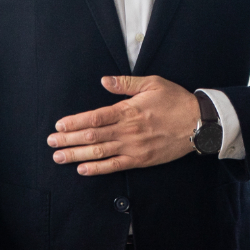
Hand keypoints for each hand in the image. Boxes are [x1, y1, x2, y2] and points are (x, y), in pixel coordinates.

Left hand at [48, 75, 199, 175]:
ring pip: (100, 152)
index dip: (75, 122)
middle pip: (92, 136)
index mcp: (129, 110)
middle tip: (50, 143)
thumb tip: (105, 80)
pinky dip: (97, 168)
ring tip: (59, 157)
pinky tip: (82, 169)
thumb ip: (126, 83)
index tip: (59, 125)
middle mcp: (128, 130)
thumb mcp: (152, 83)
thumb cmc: (175, 100)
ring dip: (77, 155)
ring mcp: (134, 147)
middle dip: (69, 140)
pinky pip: (115, 166)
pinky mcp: (141, 160)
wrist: (198, 123)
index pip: (95, 117)